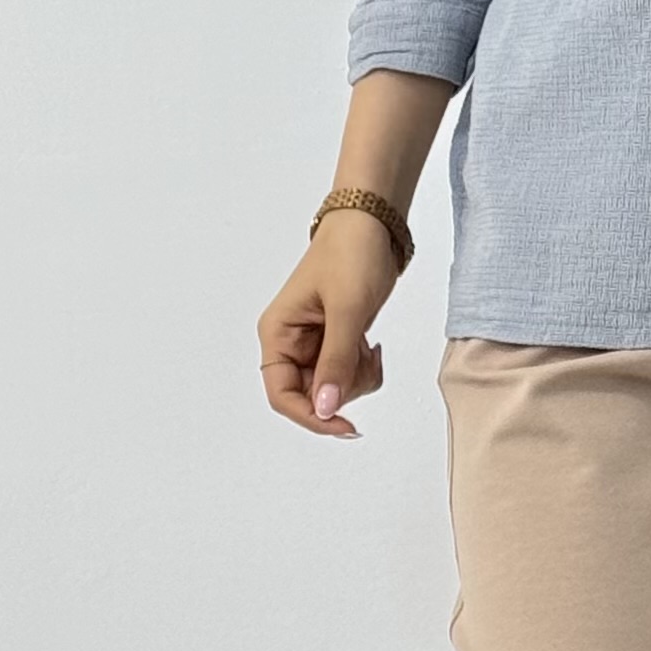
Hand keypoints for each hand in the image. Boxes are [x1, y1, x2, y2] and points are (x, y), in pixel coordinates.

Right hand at [257, 214, 402, 437]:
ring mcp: (314, 343)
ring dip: (357, 379)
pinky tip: (373, 345)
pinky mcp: (335, 340)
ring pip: (333, 389)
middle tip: (366, 361)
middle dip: (343, 390)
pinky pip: (348, 374)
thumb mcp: (347, 311)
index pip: (281, 395)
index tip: (346, 426)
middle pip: (311, 396)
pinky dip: (364, 369)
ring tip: (371, 347)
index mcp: (277, 333)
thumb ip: (336, 362)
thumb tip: (326, 409)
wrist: (372, 224)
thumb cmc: (351, 254)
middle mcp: (290, 342)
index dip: (311, 416)